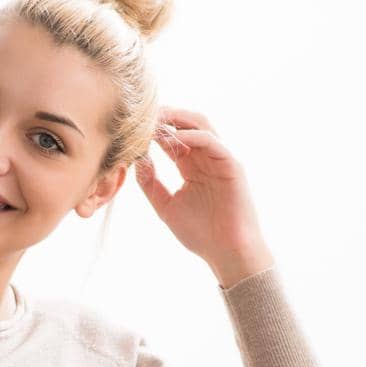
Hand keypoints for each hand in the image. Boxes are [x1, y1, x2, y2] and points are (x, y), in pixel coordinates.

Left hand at [134, 108, 273, 284]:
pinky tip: (174, 139)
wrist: (228, 253)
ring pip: (201, 125)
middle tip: (143, 113)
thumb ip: (151, 184)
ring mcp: (220, 159)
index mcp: (191, 167)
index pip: (172, 139)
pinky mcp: (232, 165)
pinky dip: (192, 136)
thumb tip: (136, 161)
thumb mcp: (166, 206)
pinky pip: (212, 142)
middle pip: (187, 124)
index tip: (133, 126)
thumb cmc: (201, 234)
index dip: (154, 130)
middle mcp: (206, 159)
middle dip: (166, 116)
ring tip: (157, 119)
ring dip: (178, 119)